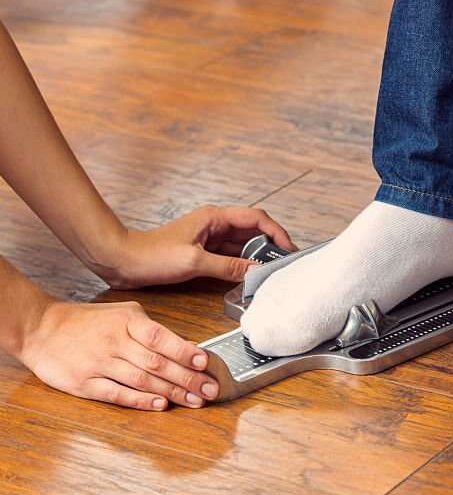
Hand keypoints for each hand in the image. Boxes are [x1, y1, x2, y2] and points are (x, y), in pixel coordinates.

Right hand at [20, 300, 218, 410]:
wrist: (40, 328)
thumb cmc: (87, 322)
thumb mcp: (122, 314)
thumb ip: (152, 330)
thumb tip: (187, 348)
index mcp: (127, 321)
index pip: (161, 337)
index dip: (184, 351)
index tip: (205, 362)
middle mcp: (115, 342)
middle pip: (157, 363)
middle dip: (188, 379)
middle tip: (210, 389)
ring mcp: (99, 363)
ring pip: (142, 381)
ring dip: (172, 392)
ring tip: (194, 400)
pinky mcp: (84, 383)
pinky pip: (117, 394)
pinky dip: (141, 401)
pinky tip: (160, 405)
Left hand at [99, 205, 295, 288]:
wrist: (122, 260)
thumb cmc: (150, 255)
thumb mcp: (194, 262)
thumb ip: (228, 267)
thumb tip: (256, 271)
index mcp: (214, 218)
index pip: (257, 219)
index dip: (276, 232)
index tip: (288, 248)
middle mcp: (214, 225)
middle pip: (253, 231)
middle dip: (271, 245)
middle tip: (285, 263)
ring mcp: (209, 239)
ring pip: (243, 245)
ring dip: (258, 256)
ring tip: (271, 271)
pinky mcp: (203, 252)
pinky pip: (231, 256)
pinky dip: (243, 265)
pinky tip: (249, 276)